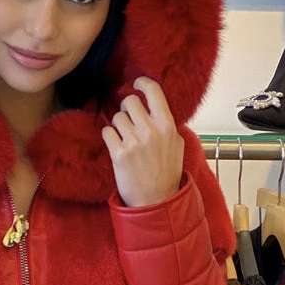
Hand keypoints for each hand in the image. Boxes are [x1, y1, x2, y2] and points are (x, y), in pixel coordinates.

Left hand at [102, 77, 183, 206]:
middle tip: (128, 115)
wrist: (156, 201)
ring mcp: (134, 142)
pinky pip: (107, 132)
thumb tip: (156, 108)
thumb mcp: (177, 146)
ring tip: (125, 137)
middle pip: (130, 101)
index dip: (142, 83)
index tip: (137, 83)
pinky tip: (116, 145)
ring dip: (118, 125)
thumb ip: (167, 126)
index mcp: (167, 126)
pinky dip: (109, 136)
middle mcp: (150, 131)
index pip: (154, 92)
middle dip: (126, 106)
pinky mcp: (119, 154)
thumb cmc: (168, 174)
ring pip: (117, 117)